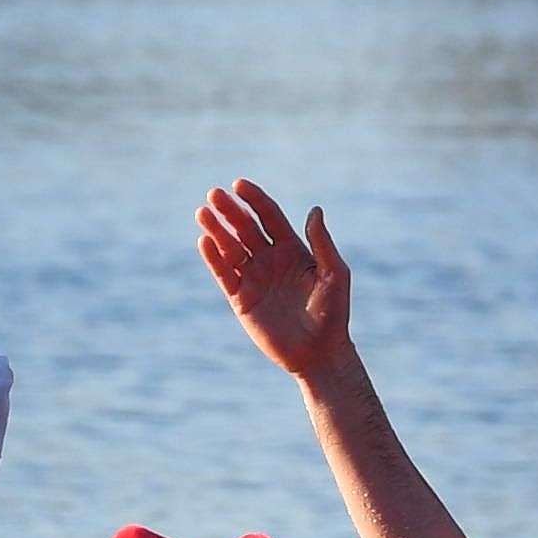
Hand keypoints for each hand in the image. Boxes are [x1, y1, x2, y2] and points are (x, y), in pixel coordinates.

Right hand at [198, 179, 353, 383]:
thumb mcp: (334, 274)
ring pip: (230, 247)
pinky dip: (214, 258)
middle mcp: (270, 259)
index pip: (268, 216)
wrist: (319, 353)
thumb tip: (314, 210)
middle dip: (230, 210)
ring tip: (203, 213)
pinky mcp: (241, 298)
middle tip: (214, 194)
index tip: (239, 185)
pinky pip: (224, 274)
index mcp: (292, 249)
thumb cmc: (333, 313)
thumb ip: (322, 243)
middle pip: (245, 227)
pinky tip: (205, 241)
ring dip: (216, 229)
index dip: (254, 199)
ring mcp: (254, 278)